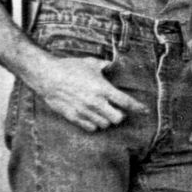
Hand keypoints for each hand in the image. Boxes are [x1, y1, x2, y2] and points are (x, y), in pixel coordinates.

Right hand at [28, 52, 142, 131]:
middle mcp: (95, 102)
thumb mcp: (90, 63)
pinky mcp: (74, 117)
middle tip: (117, 109)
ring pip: (105, 124)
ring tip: (103, 112)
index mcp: (102, 88)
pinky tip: (93, 117)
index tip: (145, 110)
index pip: (126, 102)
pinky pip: (91, 128)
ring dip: (107, 120)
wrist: (47, 75)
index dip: (138, 107)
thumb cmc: (69, 67)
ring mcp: (84, 111)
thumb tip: (112, 64)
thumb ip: (104, 65)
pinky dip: (95, 124)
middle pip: (118, 118)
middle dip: (120, 115)